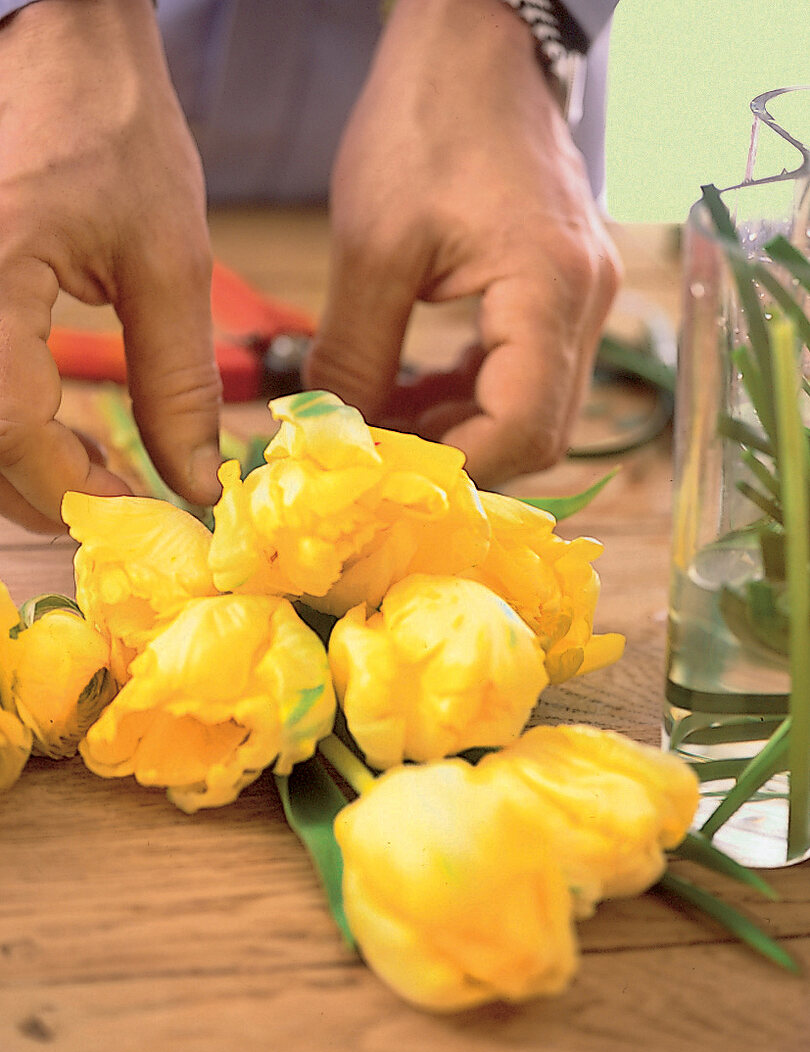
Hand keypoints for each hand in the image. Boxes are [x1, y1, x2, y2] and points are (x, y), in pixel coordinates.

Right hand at [0, 0, 220, 530]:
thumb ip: (176, 384)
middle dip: (46, 490)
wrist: (55, 40)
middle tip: (123, 498)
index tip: (142, 511)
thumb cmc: (111, 130)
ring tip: (100, 463)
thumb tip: (190, 481)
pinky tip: (56, 422)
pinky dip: (6, 422)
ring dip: (22, 463)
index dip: (79, 491)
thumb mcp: (165, 264)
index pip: (13, 433)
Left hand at [305, 0, 620, 487]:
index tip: (386, 474)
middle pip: (540, 432)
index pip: (523, 428)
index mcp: (548, 292)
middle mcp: (585, 304)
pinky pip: (527, 370)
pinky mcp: (562, 288)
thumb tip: (333, 435)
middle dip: (459, 458)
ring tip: (389, 425)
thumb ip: (354, 353)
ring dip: (463, 429)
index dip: (456, 467)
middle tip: (383, 461)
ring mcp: (582, 297)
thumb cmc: (426, 122)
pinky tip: (416, 390)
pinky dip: (472, 393)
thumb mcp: (374, 246)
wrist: (477, 42)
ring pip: (535, 408)